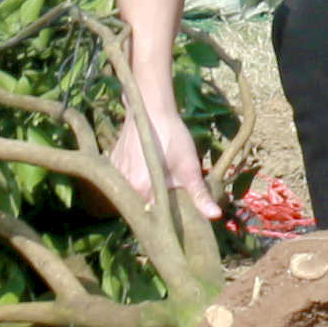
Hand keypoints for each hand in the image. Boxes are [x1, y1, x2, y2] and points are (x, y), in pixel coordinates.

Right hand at [107, 86, 209, 213]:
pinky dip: (135, 180)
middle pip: (142, 206)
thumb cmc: (173, 137)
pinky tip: (146, 171)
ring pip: (132, 193)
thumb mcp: (189, 167)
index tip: (177, 216)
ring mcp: (115, 174)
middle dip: (156, 205)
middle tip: (171, 196)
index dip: (167, 217)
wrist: (151, 109)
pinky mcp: (112, 164)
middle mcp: (124, 185)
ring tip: (159, 183)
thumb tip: (215, 215)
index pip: (154, 217)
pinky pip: (124, 181)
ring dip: (145, 192)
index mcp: (142, 190)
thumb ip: (199, 194)